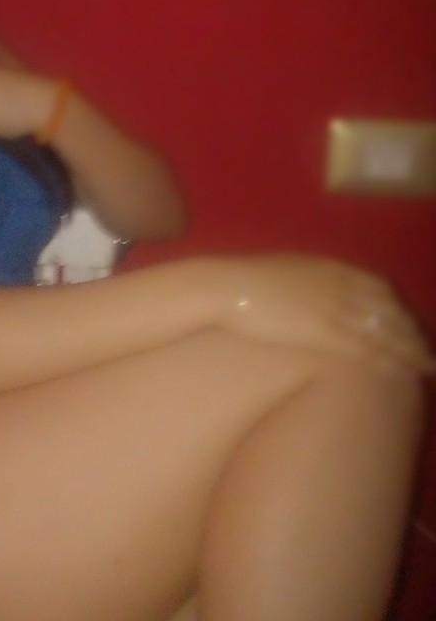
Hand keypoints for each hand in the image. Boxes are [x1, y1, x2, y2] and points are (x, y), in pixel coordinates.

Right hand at [216, 254, 433, 373]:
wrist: (224, 287)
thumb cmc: (243, 280)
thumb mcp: (282, 269)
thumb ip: (304, 277)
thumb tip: (308, 287)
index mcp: (328, 267)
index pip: (377, 287)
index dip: (396, 307)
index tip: (406, 321)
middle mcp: (338, 286)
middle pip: (387, 309)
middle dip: (410, 330)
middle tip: (424, 350)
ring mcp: (332, 309)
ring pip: (383, 331)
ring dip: (408, 349)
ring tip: (424, 366)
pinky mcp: (322, 332)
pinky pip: (364, 349)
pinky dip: (385, 361)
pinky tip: (397, 373)